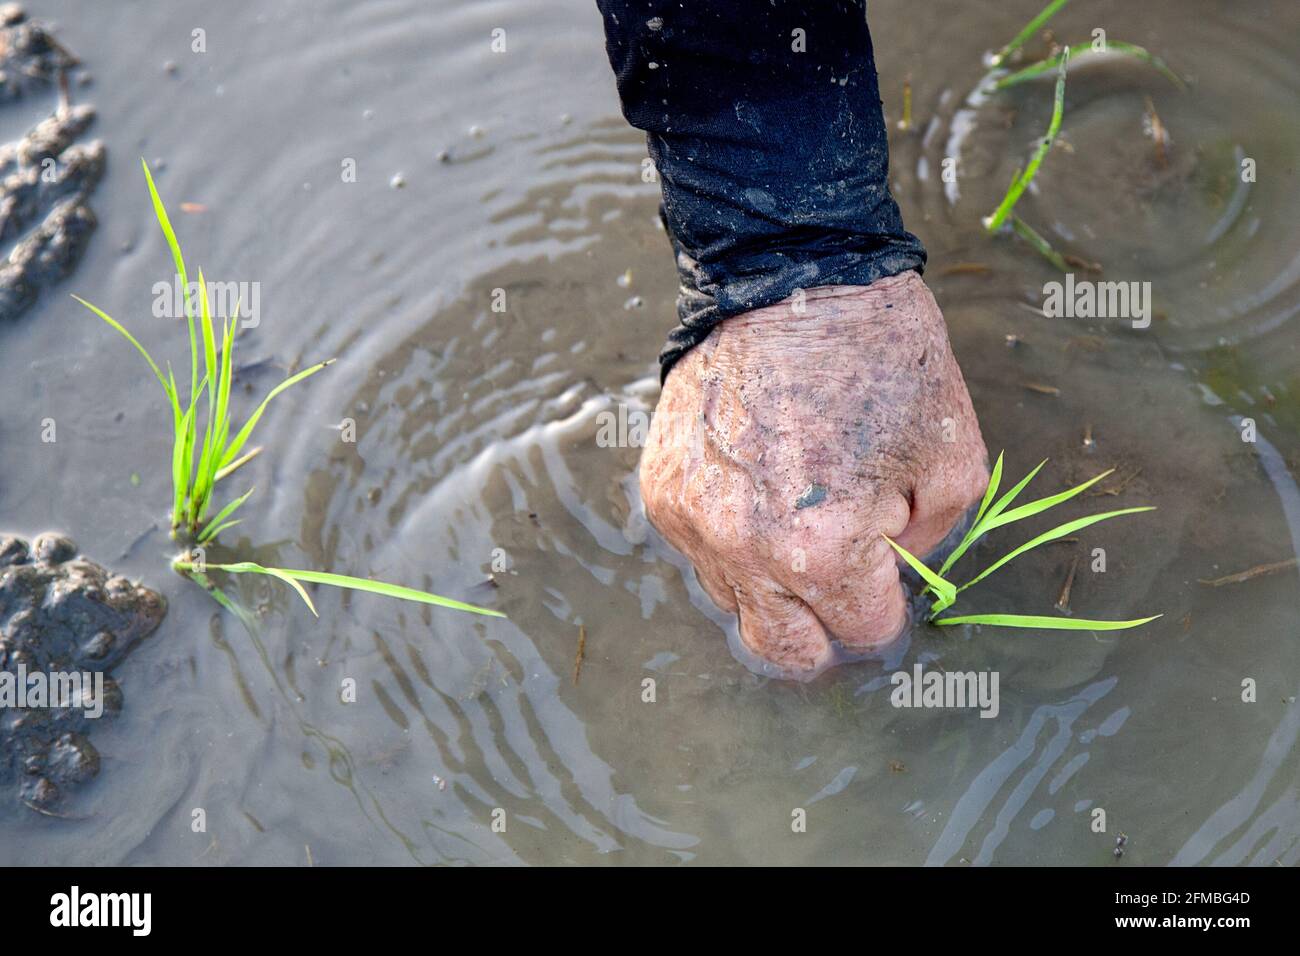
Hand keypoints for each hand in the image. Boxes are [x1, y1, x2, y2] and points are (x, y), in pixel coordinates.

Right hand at [640, 271, 987, 672]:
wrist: (790, 275)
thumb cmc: (883, 358)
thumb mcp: (954, 455)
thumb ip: (932, 541)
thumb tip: (895, 570)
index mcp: (822, 548)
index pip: (861, 631)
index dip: (887, 603)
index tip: (889, 567)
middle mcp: (744, 550)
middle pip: (784, 652)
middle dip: (824, 627)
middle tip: (844, 579)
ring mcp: (692, 522)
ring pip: (735, 606)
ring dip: (774, 584)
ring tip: (796, 513)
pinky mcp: (662, 491)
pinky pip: (700, 553)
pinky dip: (733, 541)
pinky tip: (758, 486)